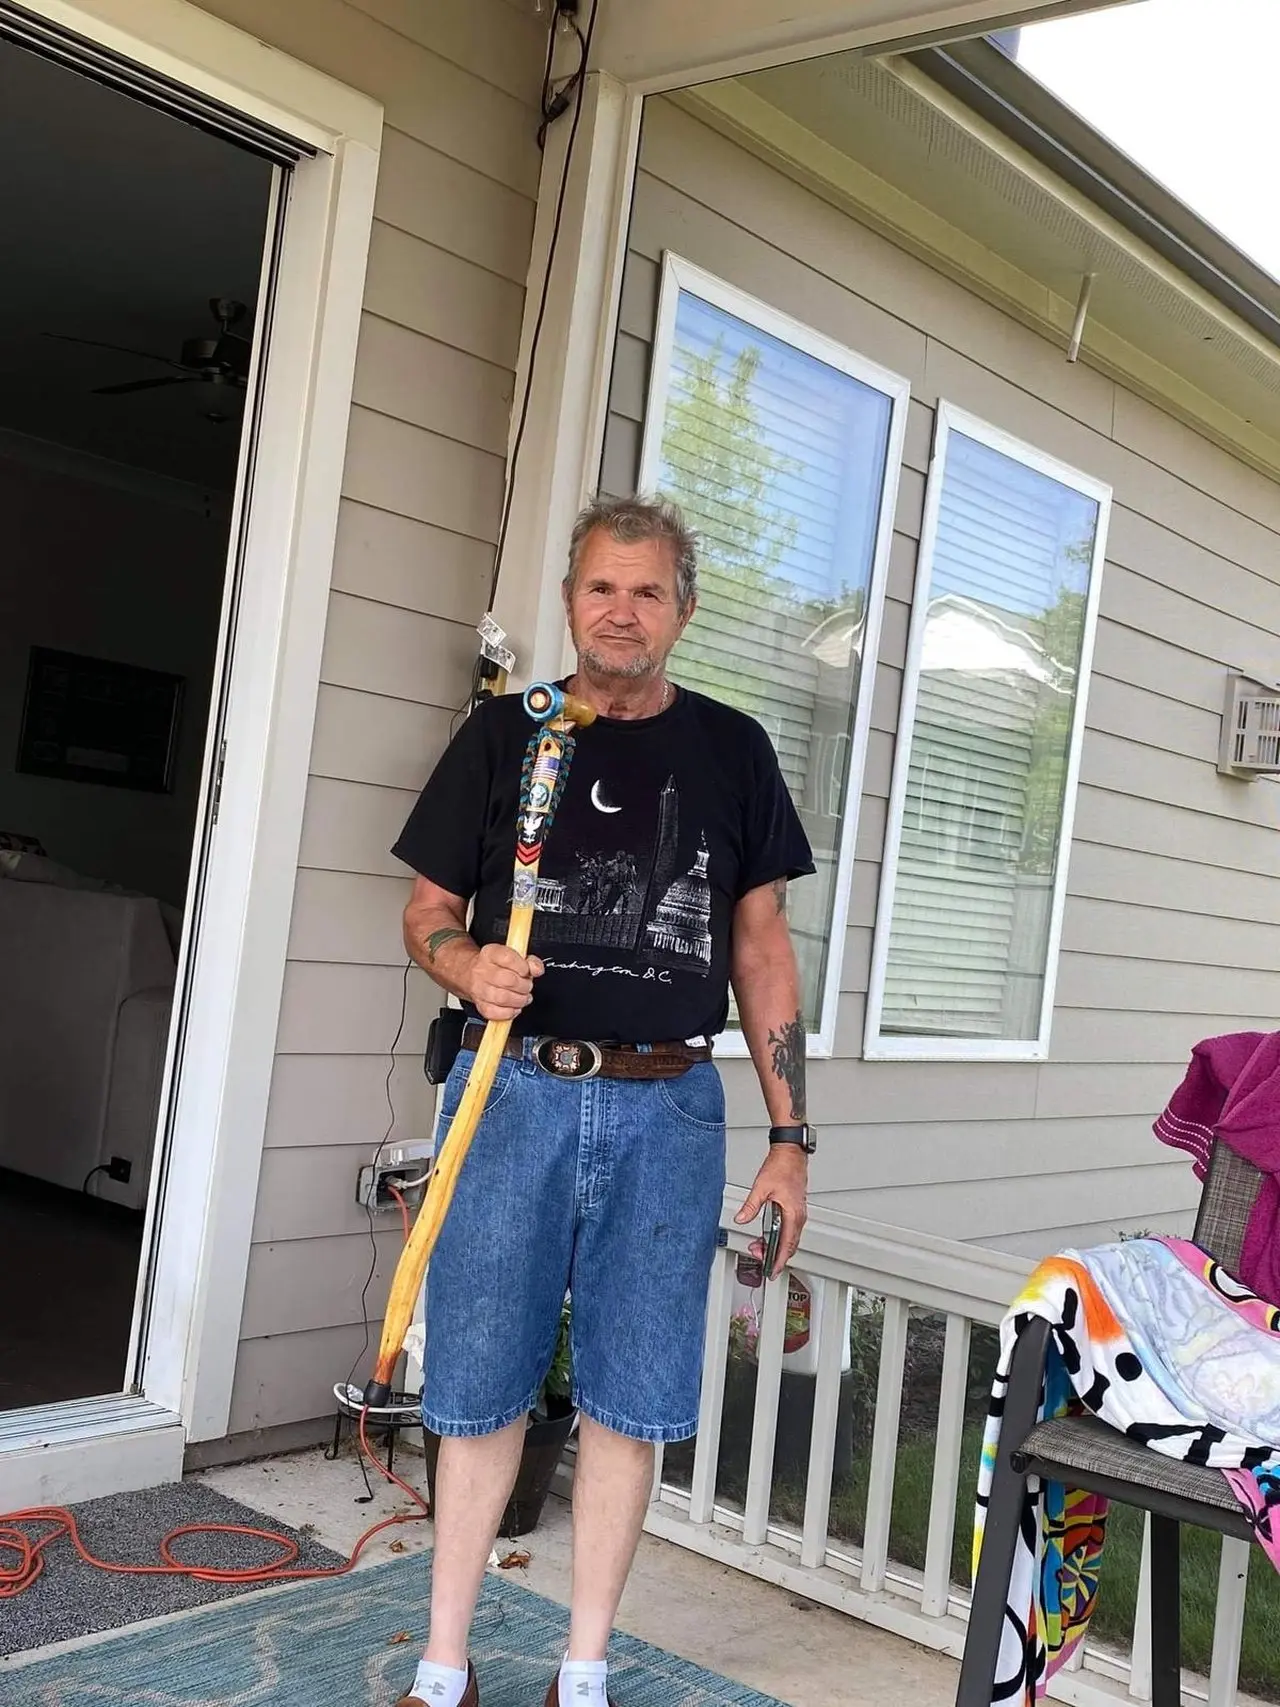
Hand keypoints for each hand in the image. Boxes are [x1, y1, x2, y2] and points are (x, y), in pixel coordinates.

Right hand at [467, 943, 543, 1020]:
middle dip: (524, 986)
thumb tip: (536, 969)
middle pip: (508, 981)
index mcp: (490, 954)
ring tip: (522, 997)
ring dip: (519, 1000)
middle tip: (526, 986)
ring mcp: (478, 989)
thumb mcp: (513, 956)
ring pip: (503, 998)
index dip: (523, 967)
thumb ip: (530, 961)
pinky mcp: (479, 1005)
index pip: (508, 959)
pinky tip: (513, 1007)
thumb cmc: (496, 965)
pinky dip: (509, 1012)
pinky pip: (495, 1013)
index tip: (526, 971)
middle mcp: (481, 970)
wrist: (470, 973)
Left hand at [735, 1145, 807, 1277]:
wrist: (791, 1153)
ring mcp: (798, 1213)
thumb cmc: (781, 1167)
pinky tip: (768, 1235)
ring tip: (759, 1246)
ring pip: (790, 1238)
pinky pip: (790, 1230)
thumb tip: (741, 1219)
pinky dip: (780, 1236)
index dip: (778, 1261)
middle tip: (758, 1257)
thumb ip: (751, 1206)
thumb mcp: (761, 1188)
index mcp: (792, 1214)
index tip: (771, 1271)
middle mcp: (798, 1216)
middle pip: (789, 1246)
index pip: (786, 1245)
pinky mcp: (796, 1209)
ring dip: (776, 1246)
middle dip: (774, 1255)